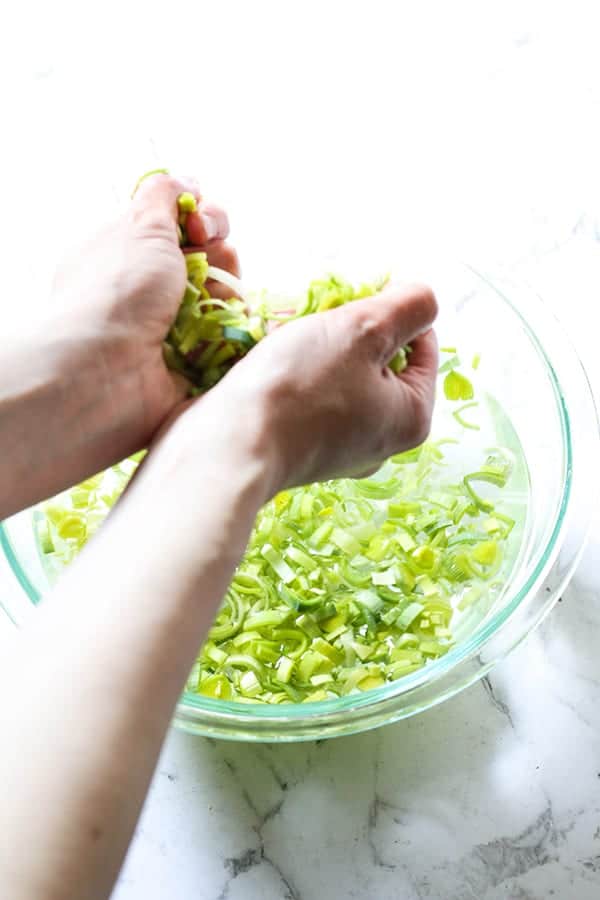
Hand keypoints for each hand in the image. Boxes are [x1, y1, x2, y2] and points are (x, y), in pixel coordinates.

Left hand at [50, 172, 238, 449]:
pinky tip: (234, 323)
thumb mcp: (139, 224)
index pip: (184, 224)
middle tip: (204, 264)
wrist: (110, 370)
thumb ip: (163, 194)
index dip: (204, 217)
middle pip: (212, 257)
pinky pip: (231, 334)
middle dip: (219, 254)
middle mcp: (152, 287)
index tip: (200, 225)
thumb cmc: (120, 290)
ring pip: (225, 294)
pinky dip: (237, 326)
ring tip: (213, 303)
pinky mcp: (195, 358)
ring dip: (228, 291)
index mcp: (131, 251)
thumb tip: (185, 180)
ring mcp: (174, 325)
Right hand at [152, 282, 438, 498]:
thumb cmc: (299, 387)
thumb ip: (407, 307)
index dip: (392, 310)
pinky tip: (268, 358)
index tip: (354, 296)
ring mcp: (339, 448)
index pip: (424, 346)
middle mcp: (381, 439)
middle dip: (347, 328)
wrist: (227, 447)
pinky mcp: (299, 447)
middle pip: (378, 360)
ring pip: (339, 374)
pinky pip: (308, 395)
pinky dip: (293, 371)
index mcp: (411, 417)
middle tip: (316, 314)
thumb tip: (425, 297)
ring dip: (316, 345)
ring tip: (286, 330)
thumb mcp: (363, 329)